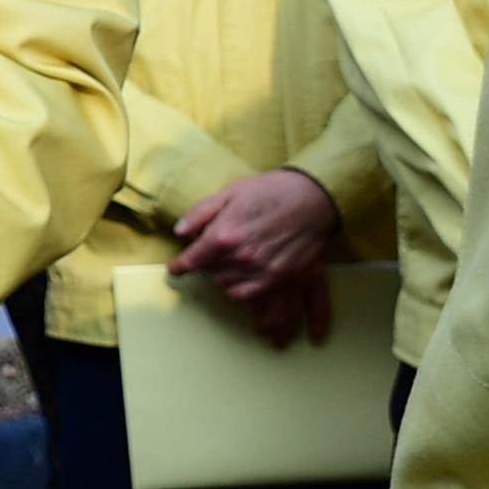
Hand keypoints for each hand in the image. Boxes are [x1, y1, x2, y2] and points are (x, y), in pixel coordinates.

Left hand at [173, 168, 340, 347]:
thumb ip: (200, 213)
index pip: (193, 260)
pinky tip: (245, 283)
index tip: (176, 269)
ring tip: (231, 266)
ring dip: (226, 279)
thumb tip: (179, 231)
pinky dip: (244, 294)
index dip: (181, 266)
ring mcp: (262, 272)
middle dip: (209, 266)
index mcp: (224, 235)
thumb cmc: (270, 190)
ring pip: (229, 288)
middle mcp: (241, 258)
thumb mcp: (229, 193)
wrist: (313, 197)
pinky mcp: (281, 280)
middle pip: (211, 275)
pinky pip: (252, 297)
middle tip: (213, 255)